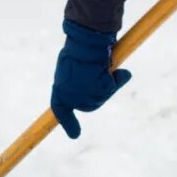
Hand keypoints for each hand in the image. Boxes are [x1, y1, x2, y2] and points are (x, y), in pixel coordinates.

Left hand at [50, 19, 131, 138]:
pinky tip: (113, 69)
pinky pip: (111, 87)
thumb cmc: (77, 51)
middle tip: (96, 75)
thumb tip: (98, 91)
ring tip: (101, 67)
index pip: (61, 111)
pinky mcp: (100, 90)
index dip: (68, 123)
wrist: (86, 42)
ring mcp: (86, 96)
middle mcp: (71, 98)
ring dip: (106, 85)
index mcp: (60, 92)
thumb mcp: (71, 68)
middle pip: (87, 105)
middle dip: (95, 94)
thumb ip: (78, 81)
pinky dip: (116, 78)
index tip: (75, 135)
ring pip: (101, 97)